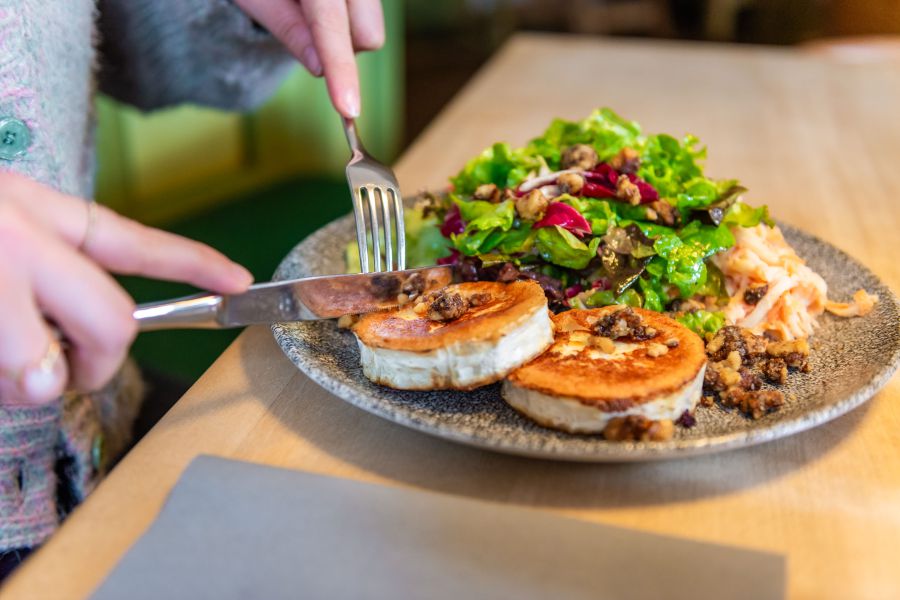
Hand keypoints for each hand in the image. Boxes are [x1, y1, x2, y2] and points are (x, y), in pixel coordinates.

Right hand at [0, 172, 252, 404]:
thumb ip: (45, 277)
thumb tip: (66, 349)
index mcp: (38, 211)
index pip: (136, 242)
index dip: (196, 264)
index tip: (239, 281)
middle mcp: (24, 233)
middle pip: (114, 324)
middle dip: (97, 366)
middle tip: (60, 374)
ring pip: (51, 369)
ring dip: (28, 385)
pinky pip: (13, 382)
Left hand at [234, 0, 384, 117]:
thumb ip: (288, 29)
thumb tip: (320, 69)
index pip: (331, 25)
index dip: (341, 70)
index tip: (348, 109)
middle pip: (368, 35)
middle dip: (342, 50)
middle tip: (305, 32)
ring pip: (373, 31)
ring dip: (346, 38)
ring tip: (312, 15)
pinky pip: (371, 20)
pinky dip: (349, 25)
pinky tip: (326, 8)